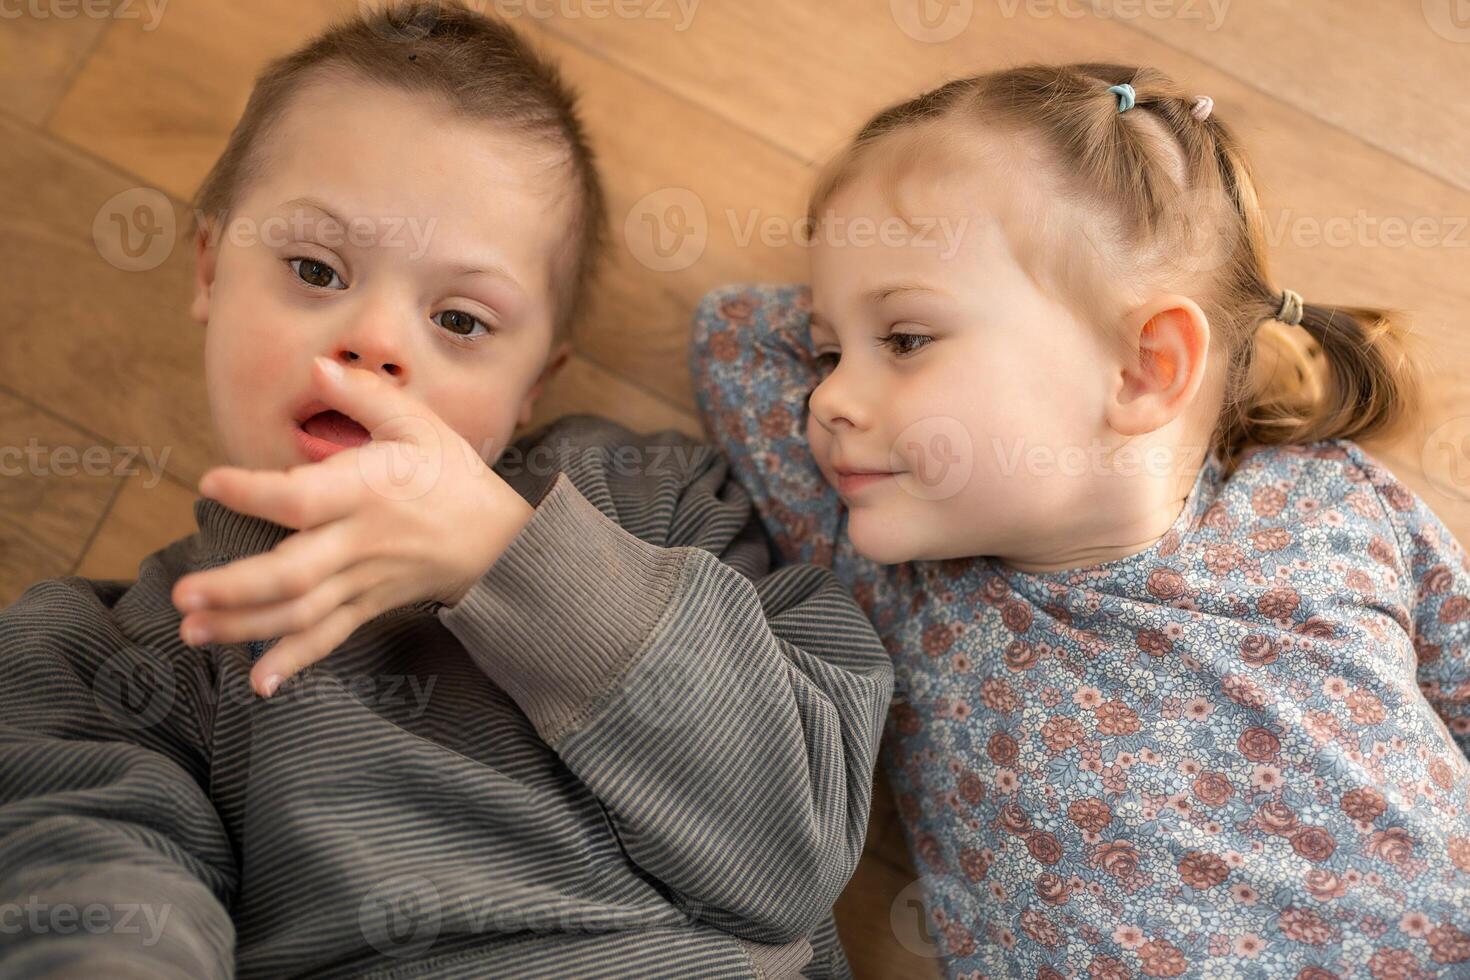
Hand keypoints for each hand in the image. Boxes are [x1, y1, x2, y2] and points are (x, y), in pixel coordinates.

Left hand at [171, 356, 533, 696]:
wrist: (501, 541)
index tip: (211, 482)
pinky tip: (257, 682)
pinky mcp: (368, 605)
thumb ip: (366, 396)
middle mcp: (361, 542)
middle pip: (294, 574)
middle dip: (236, 587)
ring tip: (190, 631)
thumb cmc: (452, 477)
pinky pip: (328, 638)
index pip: (304, 497)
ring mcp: (363, 580)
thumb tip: (317, 366)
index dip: (256, 492)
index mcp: (368, 491)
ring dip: (244, 627)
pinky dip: (294, 662)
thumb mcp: (420, 425)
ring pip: (301, 613)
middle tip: (184, 594)